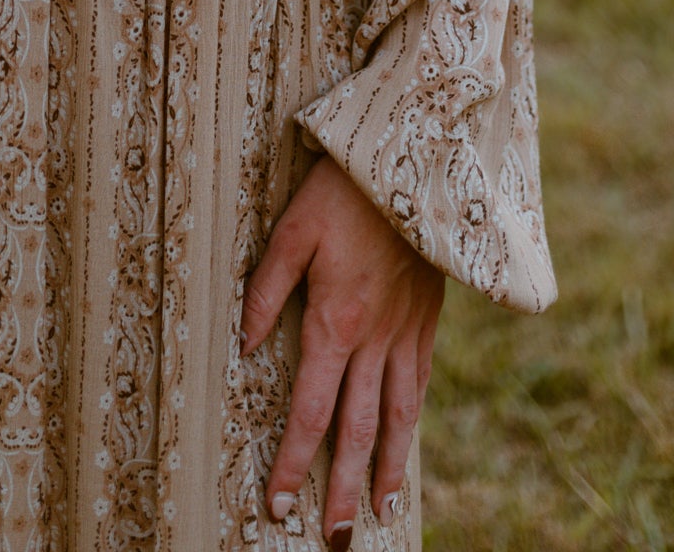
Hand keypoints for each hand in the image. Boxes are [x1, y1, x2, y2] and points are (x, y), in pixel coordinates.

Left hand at [240, 153, 444, 542]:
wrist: (414, 160)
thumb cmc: (342, 193)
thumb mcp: (291, 232)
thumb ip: (266, 292)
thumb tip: (246, 348)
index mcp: (335, 323)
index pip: (310, 412)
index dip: (292, 462)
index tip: (277, 502)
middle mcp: (374, 339)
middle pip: (357, 431)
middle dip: (343, 488)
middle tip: (336, 536)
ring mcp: (405, 331)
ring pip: (398, 416)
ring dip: (387, 467)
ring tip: (379, 509)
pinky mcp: (426, 316)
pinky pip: (420, 380)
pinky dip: (413, 419)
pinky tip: (407, 438)